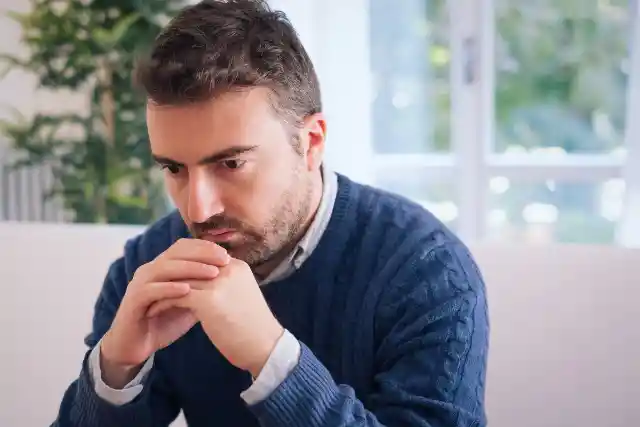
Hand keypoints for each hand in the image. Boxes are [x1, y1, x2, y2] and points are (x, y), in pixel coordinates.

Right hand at [100, 238, 229, 387]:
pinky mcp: (132, 301)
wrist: (135, 346)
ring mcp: (139, 284)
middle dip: (202, 254)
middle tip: (224, 259)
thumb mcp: (191, 302)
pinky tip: (187, 290)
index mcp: (163, 267)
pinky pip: (150, 290)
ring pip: (164, 268)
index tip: (227, 255)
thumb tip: (232, 279)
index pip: (184, 247)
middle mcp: (150, 270)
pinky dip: (169, 288)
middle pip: (176, 252)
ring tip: (212, 273)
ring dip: (190, 268)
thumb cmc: (165, 322)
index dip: (206, 247)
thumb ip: (205, 289)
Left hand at [147, 258, 283, 377]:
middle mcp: (228, 269)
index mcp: (236, 266)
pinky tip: (154, 310)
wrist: (265, 347)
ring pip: (180, 279)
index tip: (167, 277)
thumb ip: (223, 285)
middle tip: (152, 285)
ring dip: (162, 288)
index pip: (202, 257)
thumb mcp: (239, 296)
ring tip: (149, 298)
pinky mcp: (209, 300)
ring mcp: (219, 282)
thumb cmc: (252, 327)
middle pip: (189, 264)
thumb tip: (202, 285)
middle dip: (169, 275)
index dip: (183, 266)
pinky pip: (177, 295)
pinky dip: (163, 302)